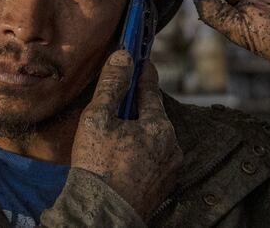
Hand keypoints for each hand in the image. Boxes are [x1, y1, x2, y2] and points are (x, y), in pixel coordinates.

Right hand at [71, 50, 181, 220]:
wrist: (102, 214)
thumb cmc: (98, 166)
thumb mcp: (98, 118)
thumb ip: (112, 85)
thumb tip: (123, 57)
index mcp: (159, 126)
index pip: (151, 89)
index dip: (142, 71)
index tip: (139, 57)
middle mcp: (171, 146)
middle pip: (153, 115)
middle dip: (136, 107)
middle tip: (116, 103)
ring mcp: (169, 168)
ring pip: (153, 138)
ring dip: (137, 132)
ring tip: (113, 136)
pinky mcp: (163, 186)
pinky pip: (152, 159)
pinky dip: (139, 152)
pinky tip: (119, 158)